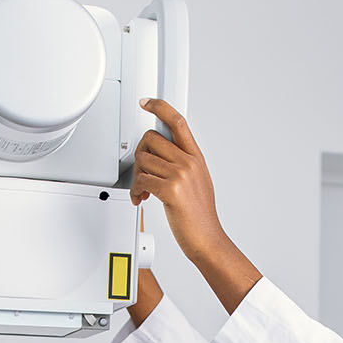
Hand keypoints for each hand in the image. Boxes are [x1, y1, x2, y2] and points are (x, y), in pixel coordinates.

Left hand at [130, 98, 228, 259]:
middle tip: (141, 171)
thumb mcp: (197, 181)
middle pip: (151, 138)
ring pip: (143, 159)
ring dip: (136, 176)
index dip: (160, 107)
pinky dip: (135, 190)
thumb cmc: (200, 215)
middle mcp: (189, 162)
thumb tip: (161, 154)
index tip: (146, 102)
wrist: (207, 239)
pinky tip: (141, 198)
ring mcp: (181, 175)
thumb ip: (182, 164)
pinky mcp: (171, 190)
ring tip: (142, 190)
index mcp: (196, 158)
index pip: (178, 122)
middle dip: (140, 154)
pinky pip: (141, 179)